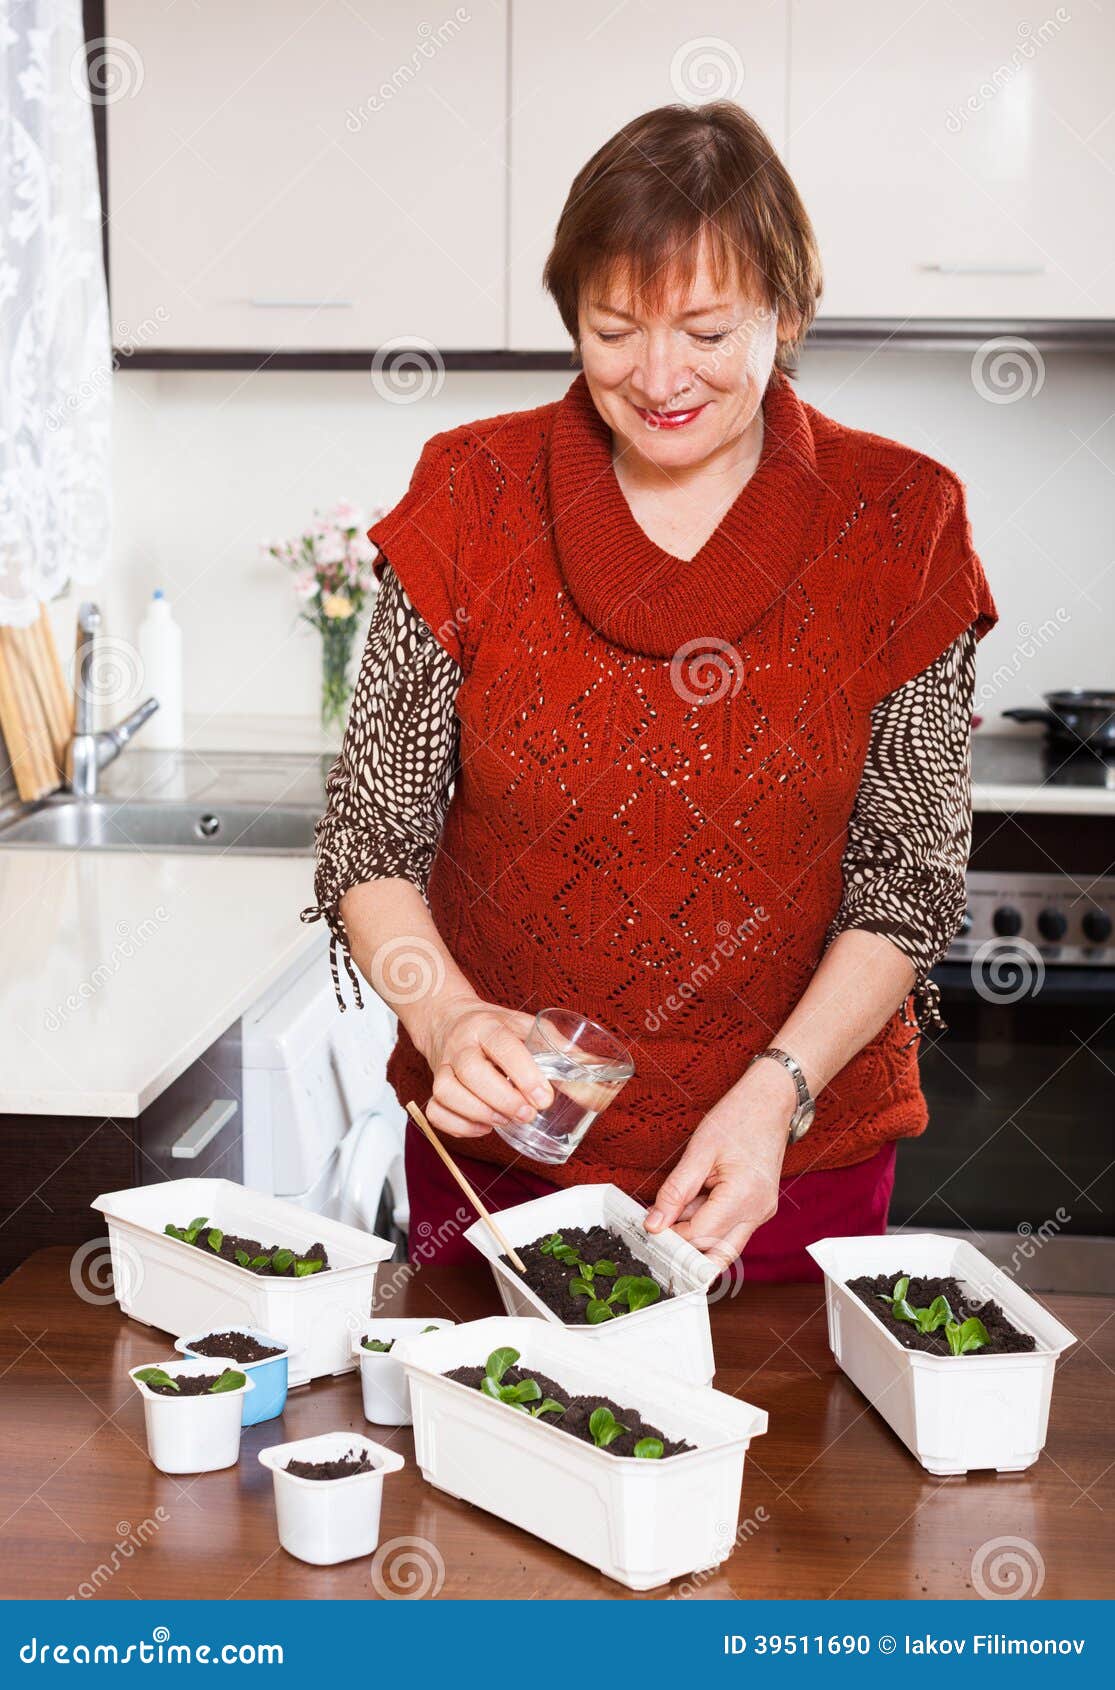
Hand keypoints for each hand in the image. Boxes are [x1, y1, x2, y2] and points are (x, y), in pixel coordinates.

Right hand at [417, 994, 553, 1138]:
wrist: (448, 1018)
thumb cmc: (494, 1026)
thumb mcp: (526, 1025)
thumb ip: (558, 1047)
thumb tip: (596, 1071)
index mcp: (487, 1025)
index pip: (502, 1045)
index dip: (523, 1072)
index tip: (544, 1097)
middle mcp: (461, 1045)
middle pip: (472, 1071)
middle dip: (503, 1099)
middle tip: (529, 1115)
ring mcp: (443, 1066)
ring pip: (447, 1093)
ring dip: (479, 1113)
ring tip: (506, 1121)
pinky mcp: (434, 1086)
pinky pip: (435, 1111)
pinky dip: (458, 1126)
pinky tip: (484, 1127)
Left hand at [644, 1062, 795, 1270]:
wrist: (770, 1101)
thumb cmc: (739, 1118)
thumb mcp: (699, 1151)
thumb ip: (676, 1191)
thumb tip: (655, 1223)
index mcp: (743, 1197)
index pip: (699, 1236)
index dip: (671, 1237)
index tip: (650, 1229)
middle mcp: (757, 1212)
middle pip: (715, 1252)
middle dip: (684, 1246)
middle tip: (659, 1230)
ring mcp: (761, 1212)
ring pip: (723, 1244)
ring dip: (696, 1234)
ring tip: (677, 1204)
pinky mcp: (759, 1208)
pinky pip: (731, 1228)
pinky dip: (709, 1222)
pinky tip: (694, 1200)